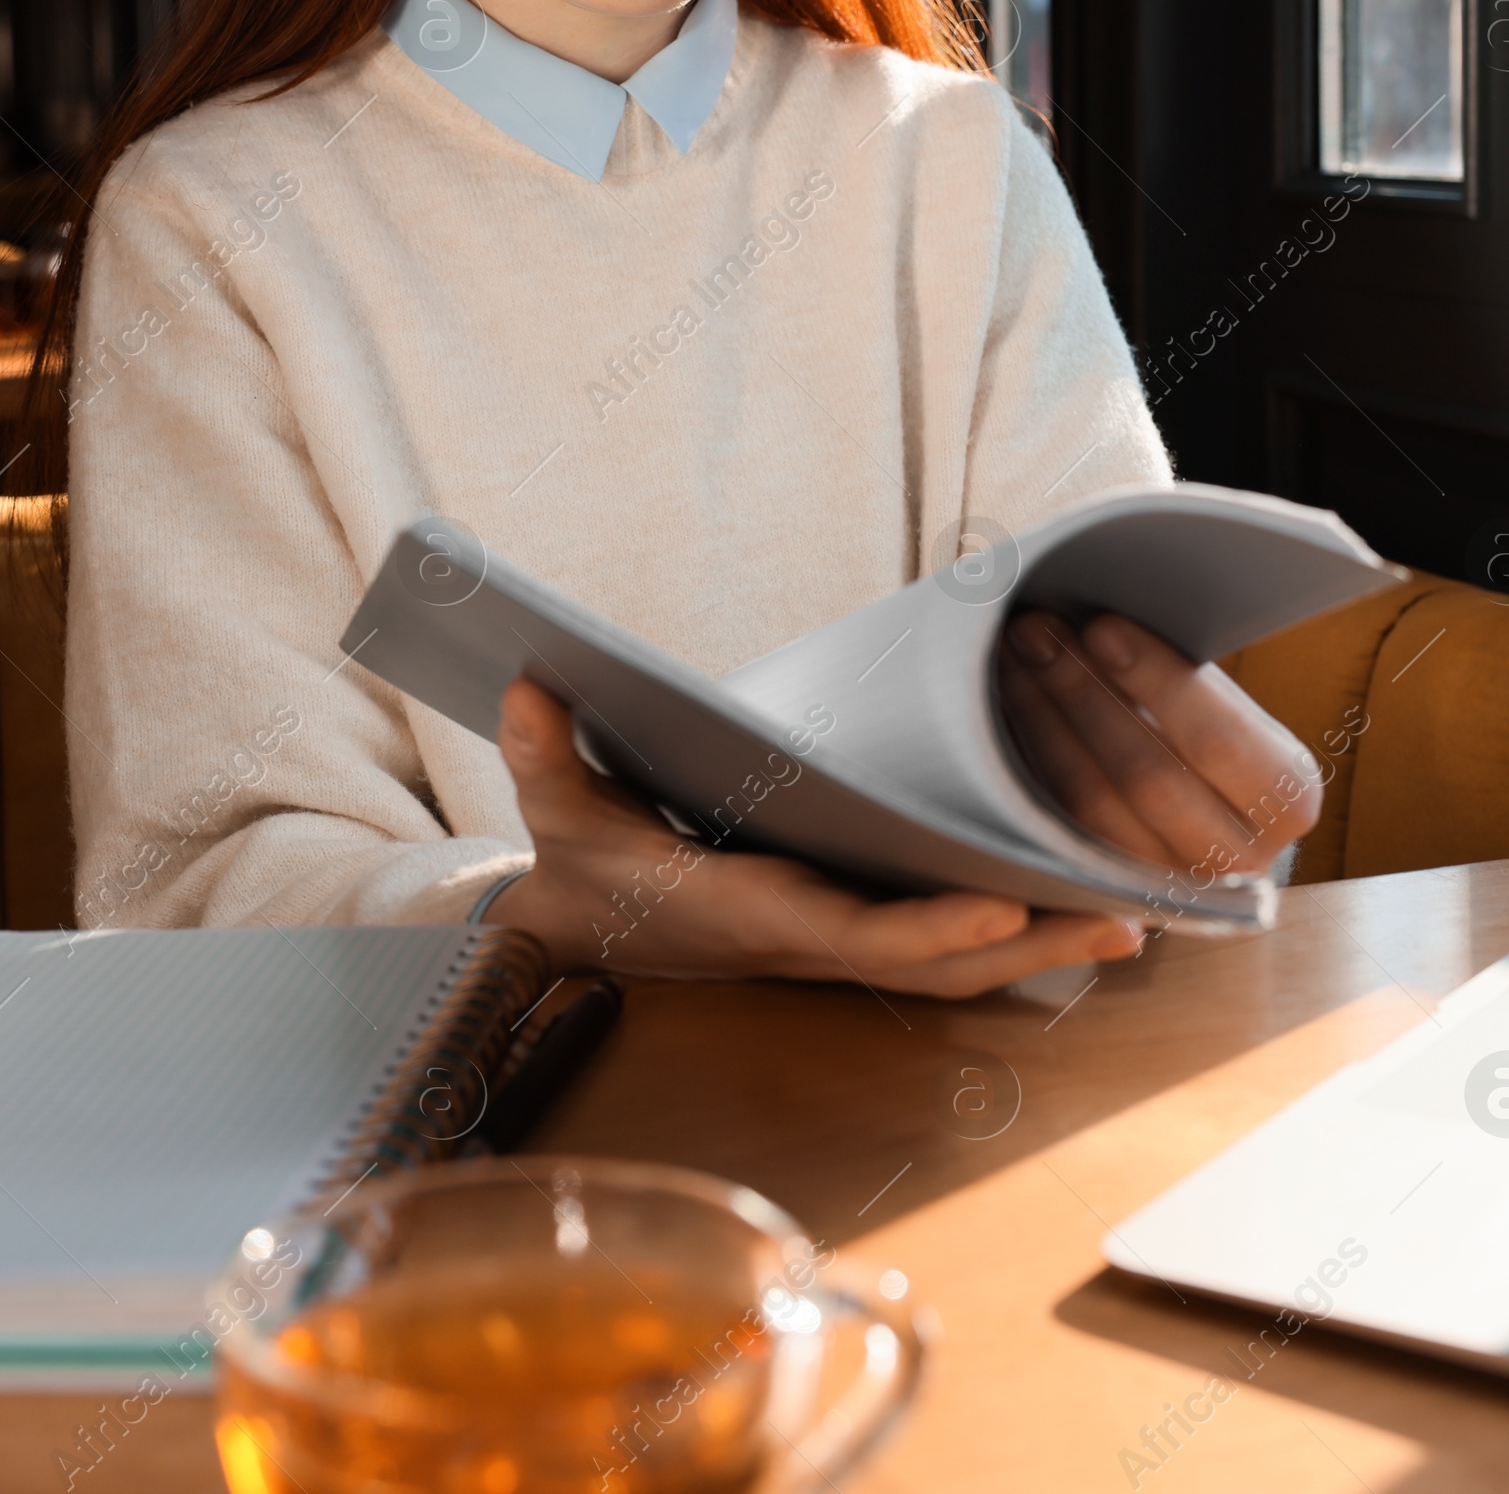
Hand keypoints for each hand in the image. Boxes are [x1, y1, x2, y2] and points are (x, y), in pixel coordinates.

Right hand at [488, 679, 1144, 996]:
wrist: (581, 929)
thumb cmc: (582, 865)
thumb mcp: (555, 812)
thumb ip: (543, 756)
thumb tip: (525, 687)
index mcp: (750, 911)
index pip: (852, 931)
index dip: (928, 927)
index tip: (1002, 908)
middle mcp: (806, 939)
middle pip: (935, 965)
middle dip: (1029, 949)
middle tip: (1125, 921)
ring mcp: (832, 942)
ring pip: (952, 967)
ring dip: (1039, 950)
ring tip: (1131, 917)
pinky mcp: (845, 931)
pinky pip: (941, 947)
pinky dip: (1010, 939)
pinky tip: (1073, 909)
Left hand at [997, 610, 1323, 879]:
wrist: (1204, 820)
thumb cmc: (1207, 738)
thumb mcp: (1223, 711)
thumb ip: (1179, 680)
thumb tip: (1097, 620)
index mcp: (1289, 799)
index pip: (1218, 741)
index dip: (1156, 682)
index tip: (1099, 627)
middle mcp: (1240, 860)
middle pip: (1147, 775)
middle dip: (1082, 692)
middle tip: (1035, 629)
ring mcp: (1172, 887)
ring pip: (1092, 802)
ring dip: (1043, 717)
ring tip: (1013, 653)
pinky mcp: (1112, 893)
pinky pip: (1058, 824)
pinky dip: (1029, 754)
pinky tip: (1009, 699)